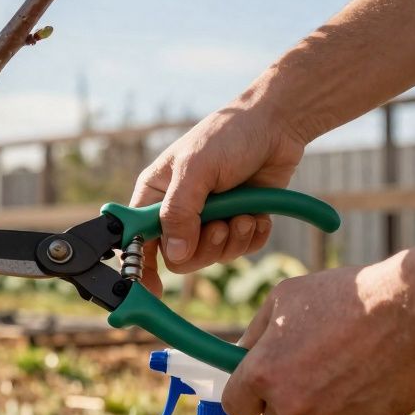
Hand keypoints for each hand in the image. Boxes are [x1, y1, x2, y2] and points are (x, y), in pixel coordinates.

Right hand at [130, 102, 306, 292]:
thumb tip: (173, 252)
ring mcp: (209, 218)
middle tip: (221, 225)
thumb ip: (180, 211)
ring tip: (243, 214)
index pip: (137, 240)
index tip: (152, 289)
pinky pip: (241, 250)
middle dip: (205, 246)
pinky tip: (257, 215)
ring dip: (232, 239)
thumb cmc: (228, 136)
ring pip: (212, 256)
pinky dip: (251, 236)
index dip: (140, 267)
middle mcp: (178, 210)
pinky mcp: (237, 221)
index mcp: (155, 195)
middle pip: (179, 257)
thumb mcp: (197, 169)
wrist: (277, 126)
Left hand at [220, 259, 414, 414]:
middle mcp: (290, 404)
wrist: (412, 311)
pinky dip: (353, 409)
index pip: (234, 405)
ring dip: (321, 402)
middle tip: (311, 365)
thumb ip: (256, 333)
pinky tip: (369, 376)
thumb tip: (240, 353)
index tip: (256, 386)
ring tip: (348, 362)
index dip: (246, 394)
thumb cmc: (346, 297)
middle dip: (286, 397)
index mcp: (264, 373)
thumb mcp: (285, 298)